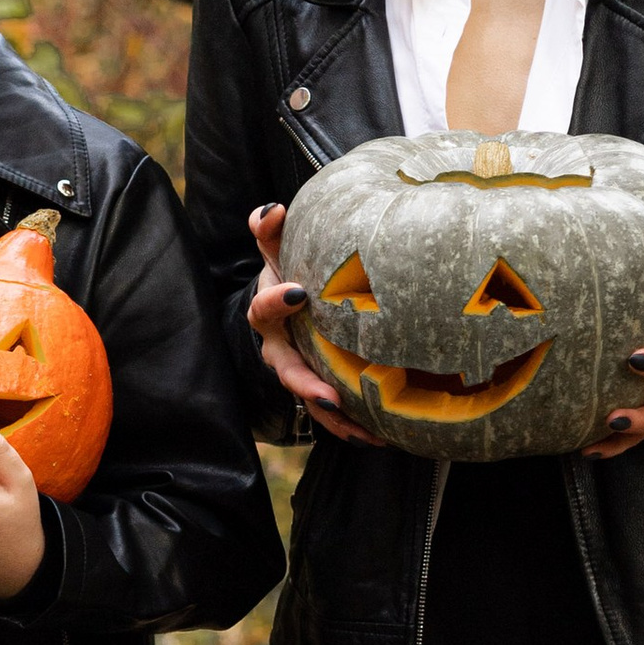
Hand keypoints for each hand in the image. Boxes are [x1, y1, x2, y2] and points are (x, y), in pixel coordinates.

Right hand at [246, 204, 384, 446]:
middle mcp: (279, 349)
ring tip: (362, 430)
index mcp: (268, 313)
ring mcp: (298, 372)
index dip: (277, 302)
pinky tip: (379, 435)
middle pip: (287, 371)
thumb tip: (272, 209)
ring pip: (310, 399)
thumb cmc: (288, 272)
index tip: (299, 292)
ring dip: (334, 417)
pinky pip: (331, 413)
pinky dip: (352, 426)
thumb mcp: (276, 251)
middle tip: (328, 396)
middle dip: (306, 385)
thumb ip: (270, 231)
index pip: (264, 309)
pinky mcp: (317, 388)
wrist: (290, 303)